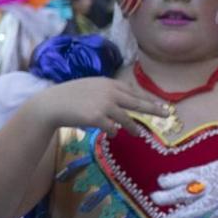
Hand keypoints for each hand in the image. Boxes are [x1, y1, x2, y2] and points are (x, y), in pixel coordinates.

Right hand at [33, 76, 165, 137]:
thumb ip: (106, 92)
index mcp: (107, 83)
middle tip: (166, 114)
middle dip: (153, 109)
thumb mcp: (89, 88)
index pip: (132, 91)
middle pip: (137, 103)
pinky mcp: (97, 118)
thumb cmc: (68, 97)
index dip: (146, 99)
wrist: (50, 105)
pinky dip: (114, 132)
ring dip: (133, 128)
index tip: (158, 104)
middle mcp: (109, 92)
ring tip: (138, 134)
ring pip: (127, 119)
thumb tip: (123, 102)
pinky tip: (112, 133)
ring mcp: (104, 105)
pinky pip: (113, 128)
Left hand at [153, 152, 217, 217]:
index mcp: (206, 171)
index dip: (170, 180)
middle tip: (153, 200)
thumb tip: (184, 181)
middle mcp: (209, 184)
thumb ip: (202, 175)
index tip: (159, 183)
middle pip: (183, 191)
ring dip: (177, 216)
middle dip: (168, 196)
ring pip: (194, 208)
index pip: (182, 175)